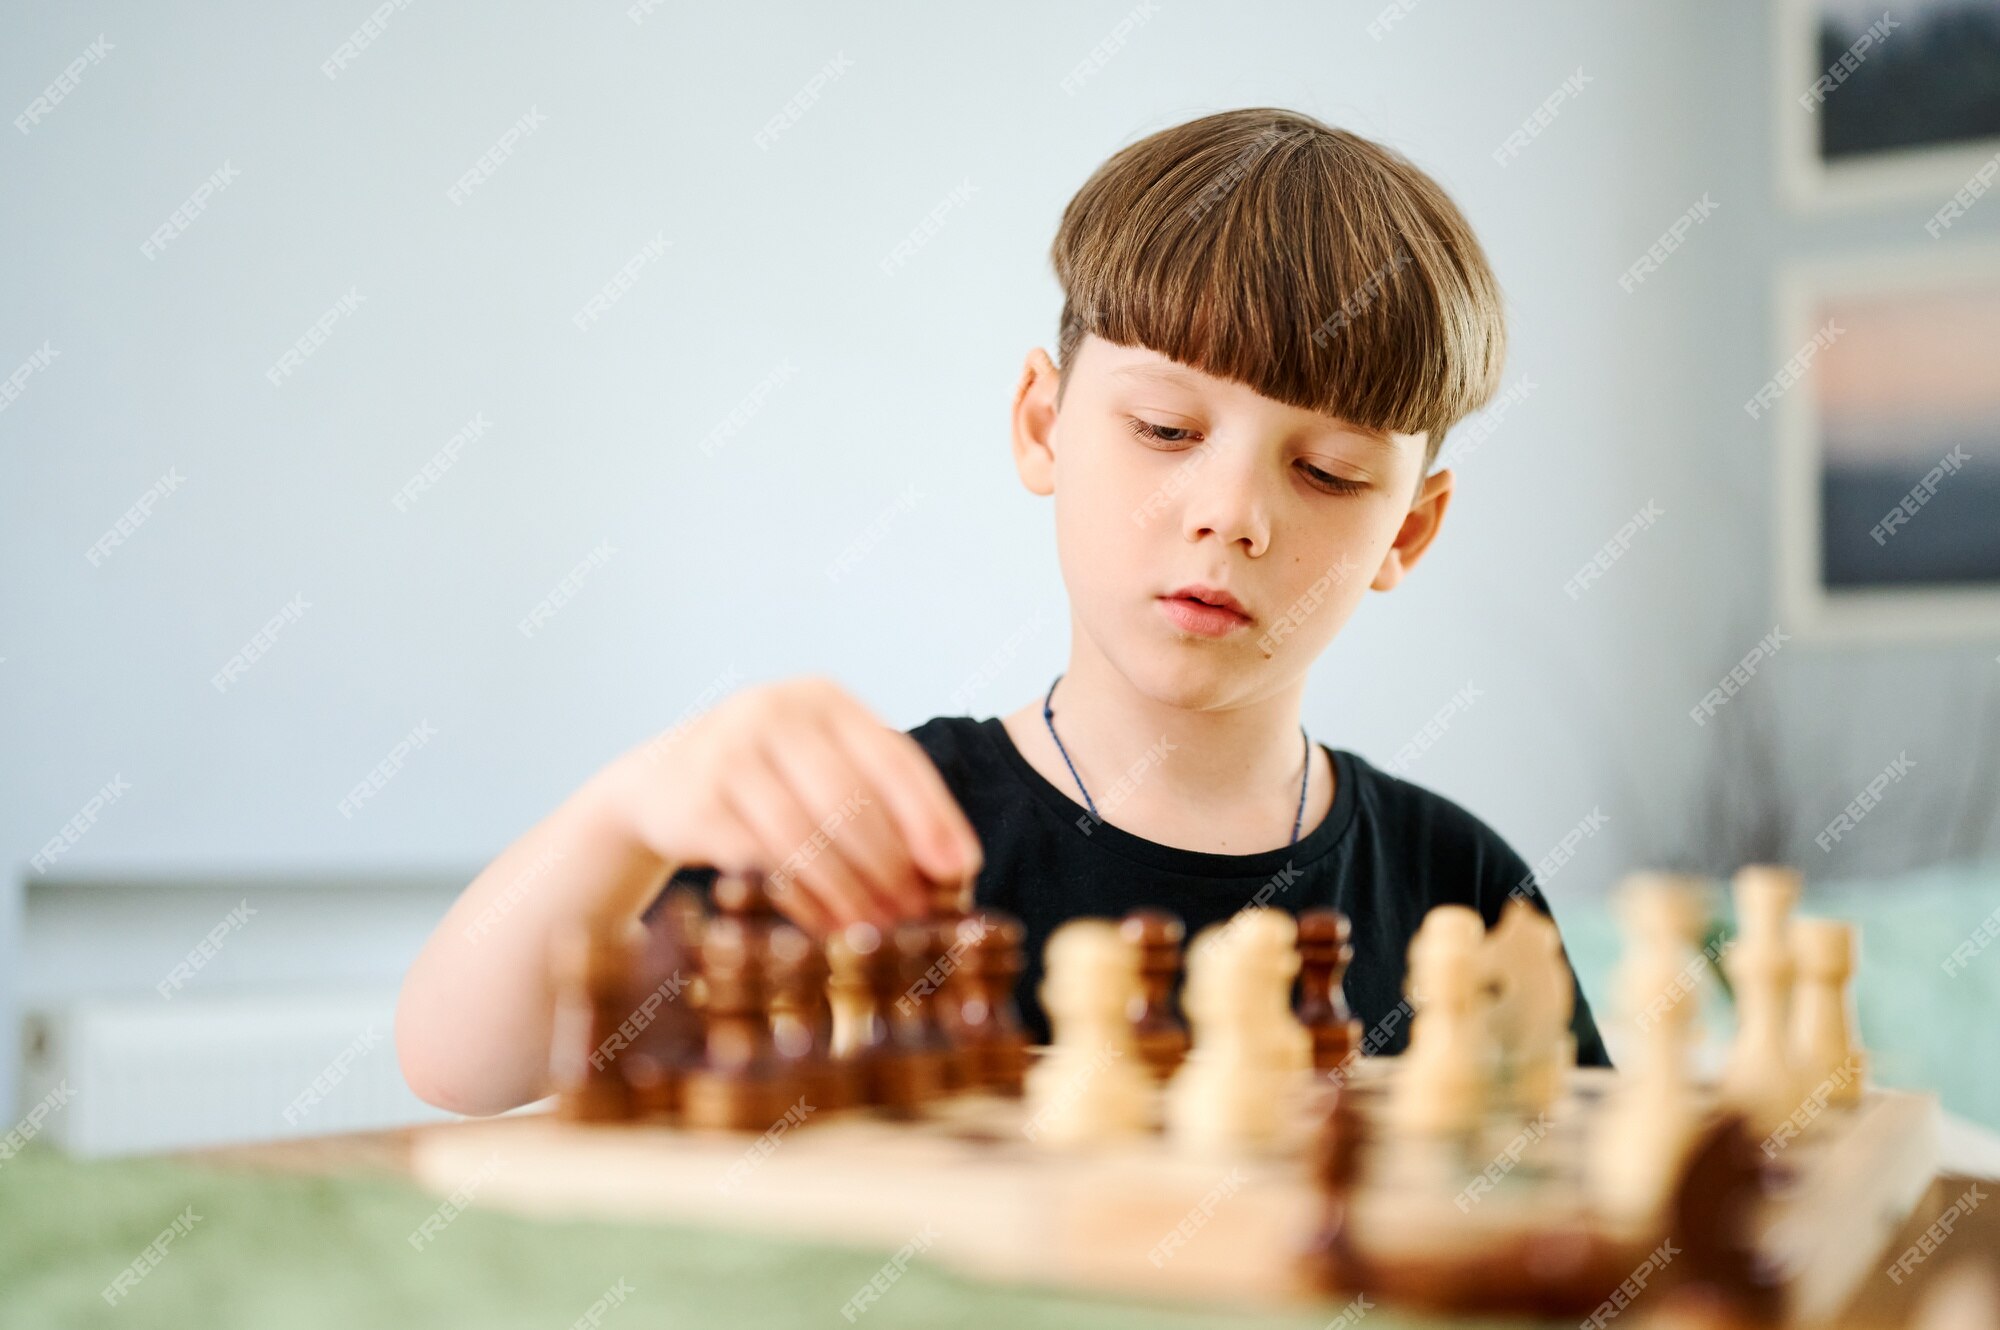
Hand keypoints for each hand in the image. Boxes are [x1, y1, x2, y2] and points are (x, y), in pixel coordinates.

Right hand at [607, 676, 982, 935]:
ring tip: (878, 931)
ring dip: (849, 891)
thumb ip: (882, 799)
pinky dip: (802, 900)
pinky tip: (827, 927)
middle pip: (851, 800)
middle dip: (890, 866)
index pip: (893, 758)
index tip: (960, 870)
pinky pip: (762, 861)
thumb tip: (953, 868)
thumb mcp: (823, 766)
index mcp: (824, 699)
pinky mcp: (696, 800)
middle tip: (916, 916)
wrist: (660, 781)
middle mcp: (776, 711)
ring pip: (806, 835)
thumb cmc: (768, 779)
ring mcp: (730, 751)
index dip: (931, 817)